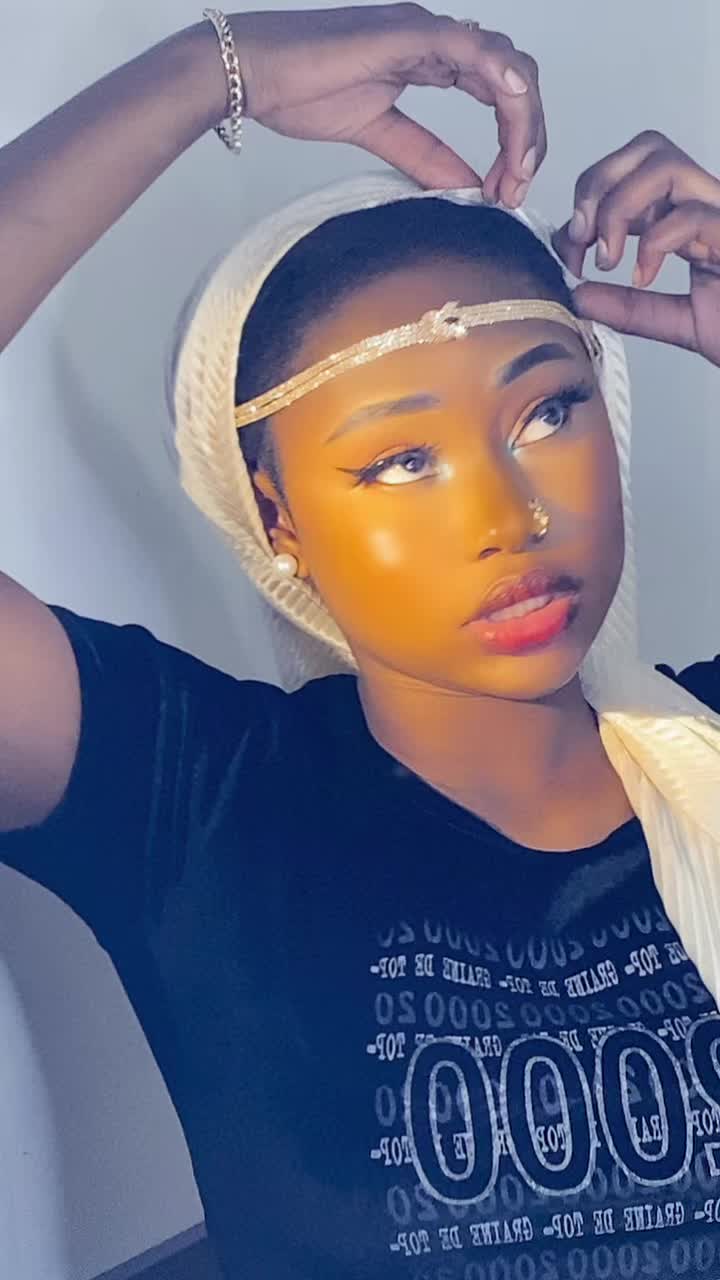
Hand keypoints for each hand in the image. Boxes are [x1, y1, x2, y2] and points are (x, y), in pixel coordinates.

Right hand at [228, 4, 544, 204]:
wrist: (252, 73)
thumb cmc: (299, 91)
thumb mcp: (379, 135)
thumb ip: (426, 159)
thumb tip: (468, 188)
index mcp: (430, 59)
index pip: (498, 94)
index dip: (513, 142)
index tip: (507, 190)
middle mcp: (437, 39)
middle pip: (514, 79)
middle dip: (528, 137)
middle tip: (517, 189)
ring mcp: (425, 31)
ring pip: (505, 65)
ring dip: (522, 121)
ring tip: (517, 171)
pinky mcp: (408, 33)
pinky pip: (473, 50)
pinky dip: (503, 80)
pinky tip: (515, 111)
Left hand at [553, 131, 719, 367]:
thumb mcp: (676, 322)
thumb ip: (630, 309)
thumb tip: (578, 295)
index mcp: (688, 217)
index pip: (631, 171)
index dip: (588, 200)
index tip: (569, 250)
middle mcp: (707, 204)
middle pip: (646, 148)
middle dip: (598, 185)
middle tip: (583, 241)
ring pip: (664, 166)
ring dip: (620, 208)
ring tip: (610, 257)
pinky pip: (693, 215)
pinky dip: (655, 242)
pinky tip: (643, 276)